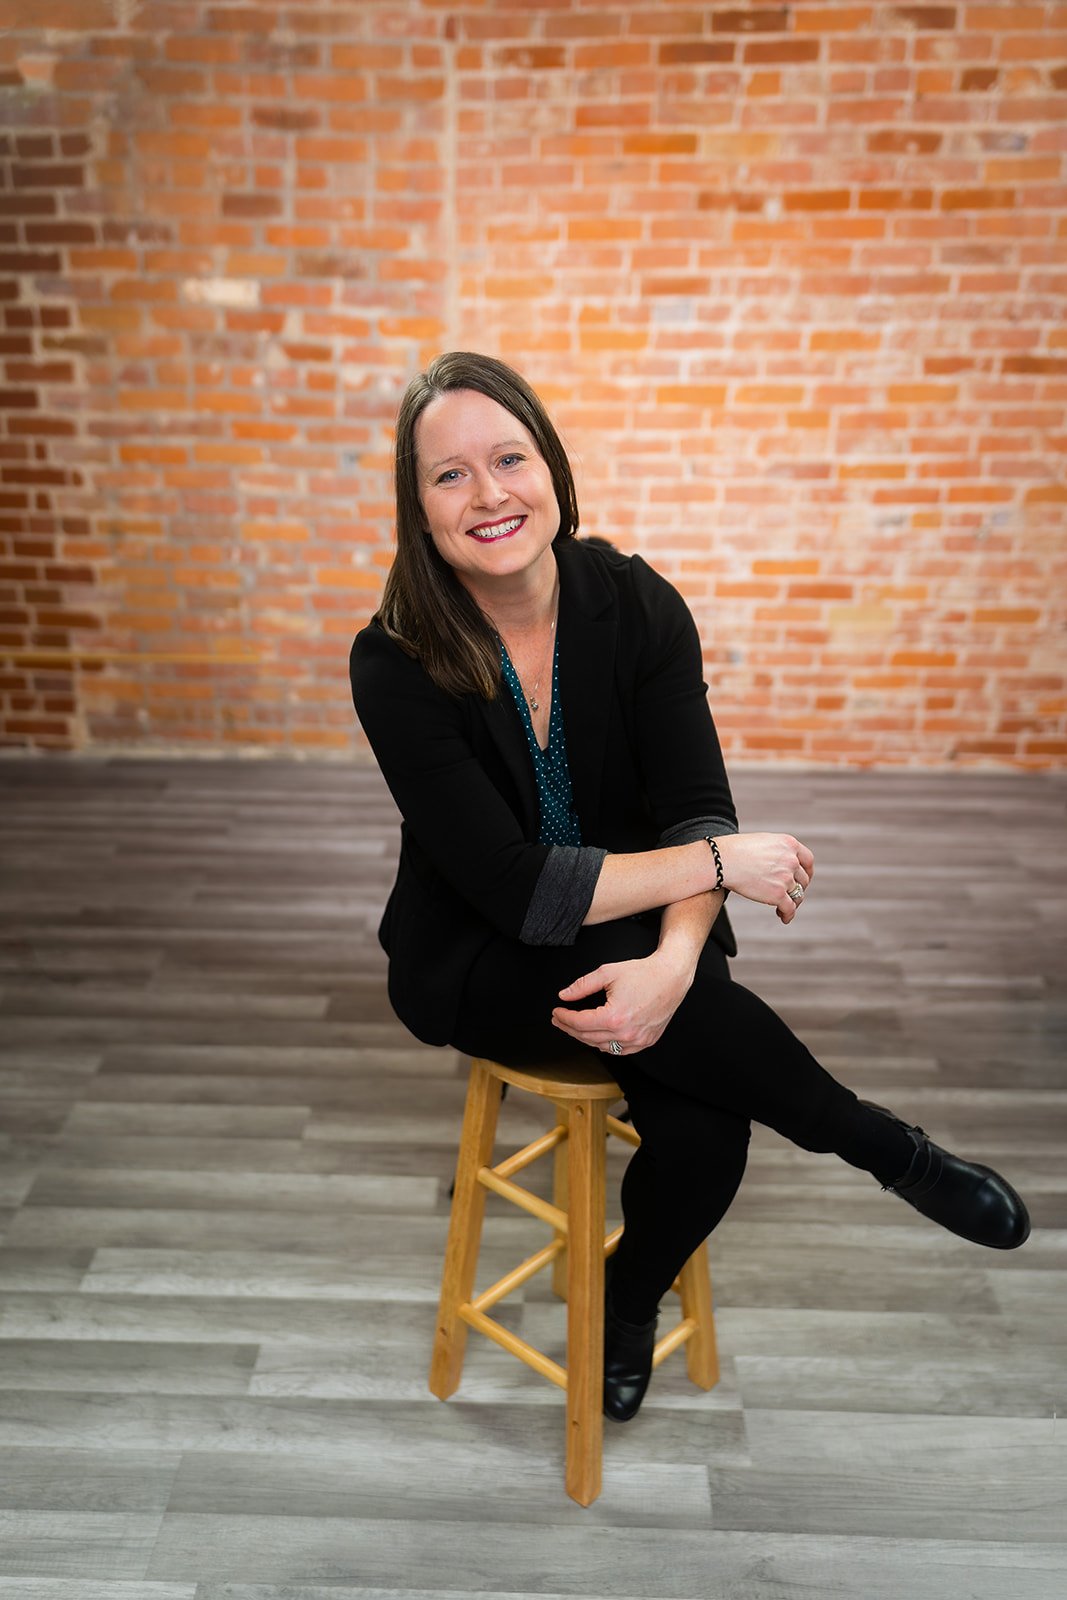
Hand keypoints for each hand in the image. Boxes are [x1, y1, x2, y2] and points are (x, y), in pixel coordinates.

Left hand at [551, 953, 692, 1056]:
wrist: (671, 977)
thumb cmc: (643, 973)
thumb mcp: (607, 973)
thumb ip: (582, 985)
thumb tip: (564, 995)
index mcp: (614, 1017)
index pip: (579, 1023)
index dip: (564, 1018)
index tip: (556, 1012)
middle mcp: (626, 1033)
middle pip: (587, 1037)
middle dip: (570, 1028)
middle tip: (559, 1020)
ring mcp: (637, 1041)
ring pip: (602, 1046)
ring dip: (585, 1038)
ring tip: (575, 1027)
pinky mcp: (646, 1042)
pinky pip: (619, 1050)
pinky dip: (605, 1044)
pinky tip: (597, 1035)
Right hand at [715, 832, 813, 924]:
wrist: (722, 860)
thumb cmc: (735, 850)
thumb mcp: (763, 842)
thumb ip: (777, 852)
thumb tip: (781, 866)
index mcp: (789, 844)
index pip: (807, 860)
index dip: (807, 872)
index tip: (803, 879)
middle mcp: (791, 860)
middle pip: (803, 879)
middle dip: (798, 888)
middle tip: (790, 895)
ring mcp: (786, 878)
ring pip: (798, 895)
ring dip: (793, 902)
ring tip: (784, 908)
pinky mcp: (778, 894)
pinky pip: (789, 908)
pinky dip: (788, 914)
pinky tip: (783, 918)